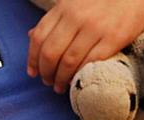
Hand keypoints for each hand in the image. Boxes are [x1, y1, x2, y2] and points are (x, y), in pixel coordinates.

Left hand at [27, 0, 143, 92]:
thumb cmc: (104, 3)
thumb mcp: (74, 4)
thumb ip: (54, 19)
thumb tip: (31, 36)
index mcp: (64, 7)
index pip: (39, 37)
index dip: (33, 58)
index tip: (33, 72)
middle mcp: (76, 17)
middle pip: (51, 52)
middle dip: (46, 72)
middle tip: (48, 82)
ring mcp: (95, 28)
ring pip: (69, 61)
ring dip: (61, 79)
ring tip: (60, 86)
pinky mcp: (112, 39)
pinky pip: (89, 62)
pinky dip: (80, 75)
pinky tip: (77, 80)